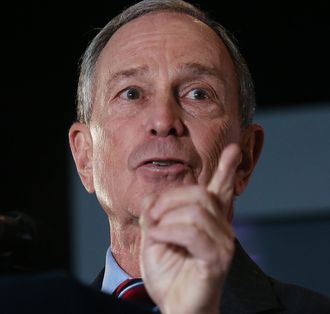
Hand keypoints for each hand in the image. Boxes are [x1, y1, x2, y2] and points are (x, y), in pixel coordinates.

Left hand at [139, 143, 240, 313]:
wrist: (174, 305)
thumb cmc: (168, 273)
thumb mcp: (155, 236)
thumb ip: (156, 215)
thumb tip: (152, 198)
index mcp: (208, 220)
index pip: (221, 190)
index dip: (227, 169)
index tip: (233, 149)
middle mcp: (221, 228)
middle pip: (200, 194)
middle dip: (169, 199)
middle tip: (151, 214)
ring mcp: (223, 243)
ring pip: (195, 210)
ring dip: (166, 217)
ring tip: (153, 231)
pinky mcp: (217, 258)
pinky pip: (192, 232)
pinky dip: (167, 231)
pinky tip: (156, 237)